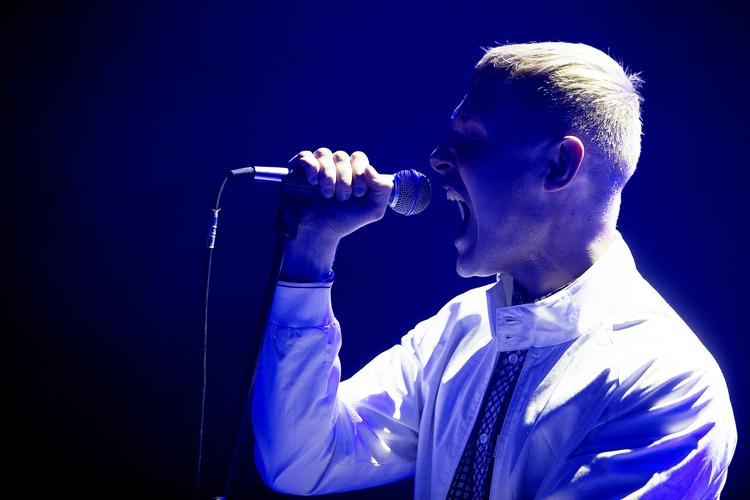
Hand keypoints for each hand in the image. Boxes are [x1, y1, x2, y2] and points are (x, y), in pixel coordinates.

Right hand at [279, 147, 391, 281]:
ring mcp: (317, 166)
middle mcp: (335, 166)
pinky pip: (305, 156)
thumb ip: (383, 190)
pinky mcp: (299, 169)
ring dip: (328, 176)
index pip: (358, 158)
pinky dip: (311, 167)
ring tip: (327, 195)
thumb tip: (370, 169)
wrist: (320, 232)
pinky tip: (313, 182)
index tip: (358, 194)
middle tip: (342, 198)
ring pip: (324, 154)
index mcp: (353, 171)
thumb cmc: (344, 220)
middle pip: (342, 156)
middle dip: (345, 179)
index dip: (359, 173)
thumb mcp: (373, 210)